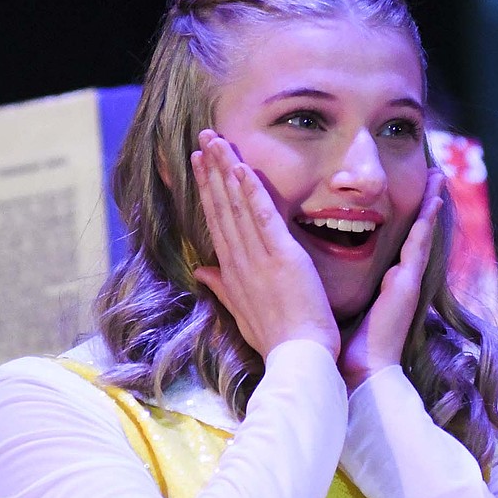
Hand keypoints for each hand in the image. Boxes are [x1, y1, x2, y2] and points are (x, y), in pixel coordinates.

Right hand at [191, 130, 339, 359]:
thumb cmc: (276, 339)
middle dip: (211, 171)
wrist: (298, 357)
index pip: (217, 222)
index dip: (207, 191)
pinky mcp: (282, 257)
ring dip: (226, 170)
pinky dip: (253, 193)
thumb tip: (201, 269)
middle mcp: (239, 260)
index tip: (199, 165)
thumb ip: (222, 287)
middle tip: (203, 139)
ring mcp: (259, 258)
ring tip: (216, 141)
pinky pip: (263, 218)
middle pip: (222, 207)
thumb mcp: (242, 312)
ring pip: (238, 206)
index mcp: (232, 272)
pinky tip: (242, 169)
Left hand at [338, 168, 443, 390]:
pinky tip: (433, 200)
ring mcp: (406, 281)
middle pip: (411, 233)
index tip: (396, 194)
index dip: (396, 218)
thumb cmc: (337, 348)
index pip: (388, 243)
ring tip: (437, 176)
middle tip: (430, 174)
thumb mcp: (328, 308)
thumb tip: (303, 277)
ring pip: (420, 233)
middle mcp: (396, 280)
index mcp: (380, 285)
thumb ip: (320, 289)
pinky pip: (420, 245)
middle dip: (421, 205)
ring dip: (430, 205)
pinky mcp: (408, 285)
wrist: (354, 373)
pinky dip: (428, 222)